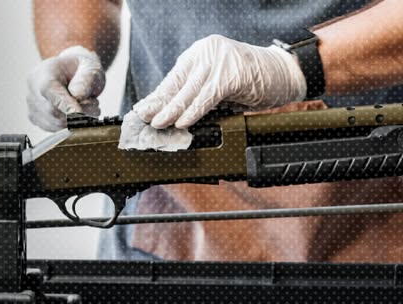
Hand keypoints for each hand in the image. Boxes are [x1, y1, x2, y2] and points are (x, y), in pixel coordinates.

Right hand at [27, 45, 104, 130]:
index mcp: (43, 73)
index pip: (48, 90)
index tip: (79, 113)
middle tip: (95, 105)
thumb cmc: (81, 68)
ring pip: (54, 123)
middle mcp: (32, 90)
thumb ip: (86, 78)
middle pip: (52, 111)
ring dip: (75, 120)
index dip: (63, 104)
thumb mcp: (91, 66)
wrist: (72, 73)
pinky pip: (54, 129)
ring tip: (88, 107)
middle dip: (77, 113)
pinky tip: (77, 113)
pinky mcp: (36, 119)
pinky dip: (70, 125)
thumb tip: (78, 96)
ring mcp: (32, 107)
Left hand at [133, 35, 306, 129]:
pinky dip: (194, 111)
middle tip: (144, 120)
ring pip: (189, 91)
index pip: (172, 79)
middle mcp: (206, 52)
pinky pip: (207, 97)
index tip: (141, 111)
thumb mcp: (219, 86)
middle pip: (177, 84)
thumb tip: (169, 115)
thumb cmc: (254, 80)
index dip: (156, 98)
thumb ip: (197, 95)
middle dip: (158, 105)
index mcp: (200, 54)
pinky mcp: (231, 73)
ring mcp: (219, 61)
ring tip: (159, 124)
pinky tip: (183, 122)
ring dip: (172, 111)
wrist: (288, 72)